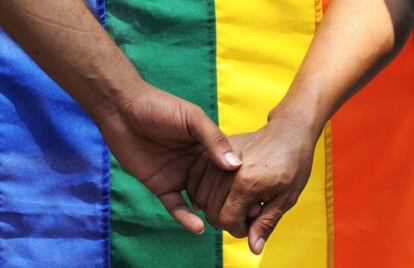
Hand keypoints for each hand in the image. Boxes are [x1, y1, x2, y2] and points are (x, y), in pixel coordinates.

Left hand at [98, 82, 241, 233]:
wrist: (122, 109)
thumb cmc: (159, 106)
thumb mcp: (192, 118)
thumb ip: (213, 139)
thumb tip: (235, 166)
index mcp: (206, 146)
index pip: (229, 167)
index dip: (241, 181)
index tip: (258, 196)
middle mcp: (196, 163)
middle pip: (216, 187)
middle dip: (229, 202)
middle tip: (247, 219)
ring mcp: (179, 176)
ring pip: (198, 199)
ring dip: (210, 213)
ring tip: (226, 227)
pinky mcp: (160, 185)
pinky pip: (175, 205)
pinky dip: (185, 218)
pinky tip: (198, 228)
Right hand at [187, 107, 319, 253]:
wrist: (288, 132)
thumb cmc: (293, 163)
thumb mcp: (287, 197)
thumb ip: (266, 222)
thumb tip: (253, 248)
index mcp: (246, 183)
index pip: (227, 220)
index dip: (238, 229)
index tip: (251, 223)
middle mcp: (227, 171)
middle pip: (211, 211)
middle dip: (226, 220)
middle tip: (245, 212)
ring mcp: (218, 158)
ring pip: (200, 196)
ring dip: (213, 206)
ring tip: (235, 200)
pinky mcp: (214, 151)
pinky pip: (194, 177)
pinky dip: (200, 189)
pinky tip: (217, 191)